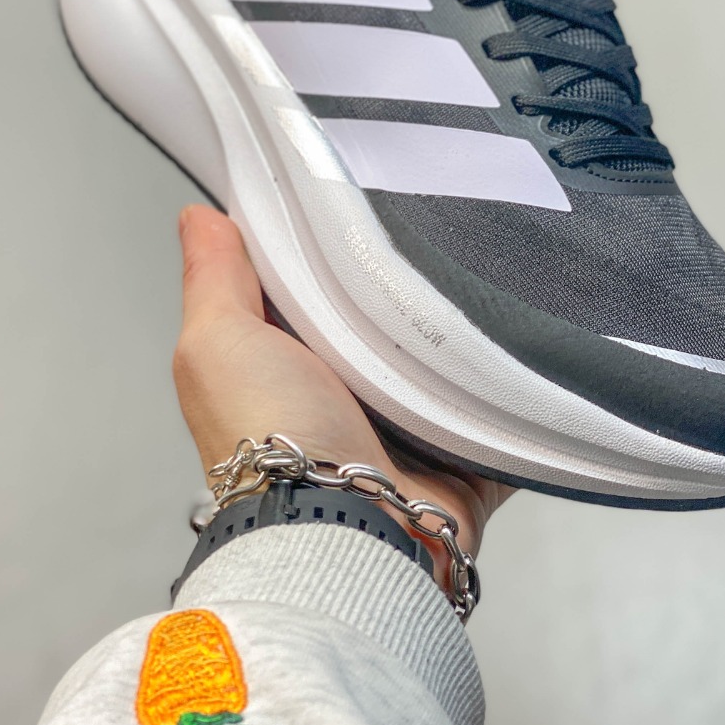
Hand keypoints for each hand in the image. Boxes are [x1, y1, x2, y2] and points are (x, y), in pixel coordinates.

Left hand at [173, 204, 512, 587]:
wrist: (345, 529)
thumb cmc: (269, 439)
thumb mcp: (218, 342)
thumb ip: (212, 278)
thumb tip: (198, 217)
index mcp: (282, 364)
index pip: (307, 287)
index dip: (324, 245)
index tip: (353, 195)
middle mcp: (340, 397)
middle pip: (381, 320)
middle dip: (404, 286)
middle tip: (431, 231)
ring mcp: (402, 430)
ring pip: (443, 360)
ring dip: (460, 335)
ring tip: (483, 279)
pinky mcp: (461, 457)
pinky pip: (499, 412)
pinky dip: (511, 390)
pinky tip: (526, 346)